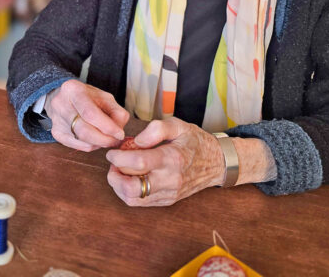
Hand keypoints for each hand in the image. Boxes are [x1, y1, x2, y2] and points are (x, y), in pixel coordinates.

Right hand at [45, 79, 128, 151]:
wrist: (64, 98)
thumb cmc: (87, 97)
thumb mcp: (104, 97)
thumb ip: (115, 112)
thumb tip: (118, 132)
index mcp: (73, 90)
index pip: (90, 113)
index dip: (107, 127)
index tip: (120, 134)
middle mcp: (60, 104)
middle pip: (84, 131)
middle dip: (104, 140)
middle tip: (115, 141)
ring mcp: (56, 120)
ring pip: (81, 141)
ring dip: (99, 144)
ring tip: (106, 138)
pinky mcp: (56, 133)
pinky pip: (77, 146)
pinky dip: (91, 146)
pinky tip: (95, 139)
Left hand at [105, 117, 223, 205]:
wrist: (216, 163)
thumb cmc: (194, 141)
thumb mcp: (179, 125)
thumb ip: (156, 129)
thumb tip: (135, 141)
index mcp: (172, 158)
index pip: (138, 163)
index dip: (118, 157)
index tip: (112, 152)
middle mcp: (170, 180)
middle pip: (131, 187)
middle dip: (114, 174)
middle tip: (114, 162)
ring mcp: (168, 193)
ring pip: (132, 198)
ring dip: (118, 185)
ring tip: (120, 170)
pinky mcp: (167, 201)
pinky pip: (139, 203)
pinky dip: (127, 192)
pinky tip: (129, 178)